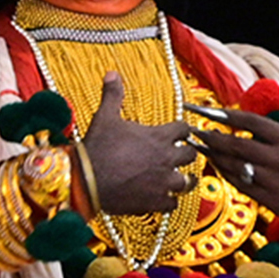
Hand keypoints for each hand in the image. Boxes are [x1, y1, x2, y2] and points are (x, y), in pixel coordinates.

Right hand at [83, 71, 195, 214]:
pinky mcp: (156, 202)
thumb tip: (112, 74)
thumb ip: (113, 95)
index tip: (180, 131)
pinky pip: (173, 203)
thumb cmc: (98, 147)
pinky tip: (163, 197)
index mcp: (159, 137)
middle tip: (181, 154)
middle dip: (187, 153)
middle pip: (191, 154)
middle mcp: (166, 159)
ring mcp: (163, 182)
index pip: (184, 129)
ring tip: (180, 178)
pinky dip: (170, 200)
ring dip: (184, 178)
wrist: (87, 180)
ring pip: (187, 181)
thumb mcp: (105, 116)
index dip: (182, 129)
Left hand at [191, 98, 278, 241]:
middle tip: (191, 128)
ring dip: (213, 155)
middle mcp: (277, 160)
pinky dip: (226, 175)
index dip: (225, 116)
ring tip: (196, 146)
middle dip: (210, 136)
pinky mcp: (271, 201)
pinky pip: (242, 186)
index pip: (250, 124)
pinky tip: (216, 167)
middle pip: (236, 146)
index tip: (206, 110)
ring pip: (235, 167)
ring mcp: (272, 182)